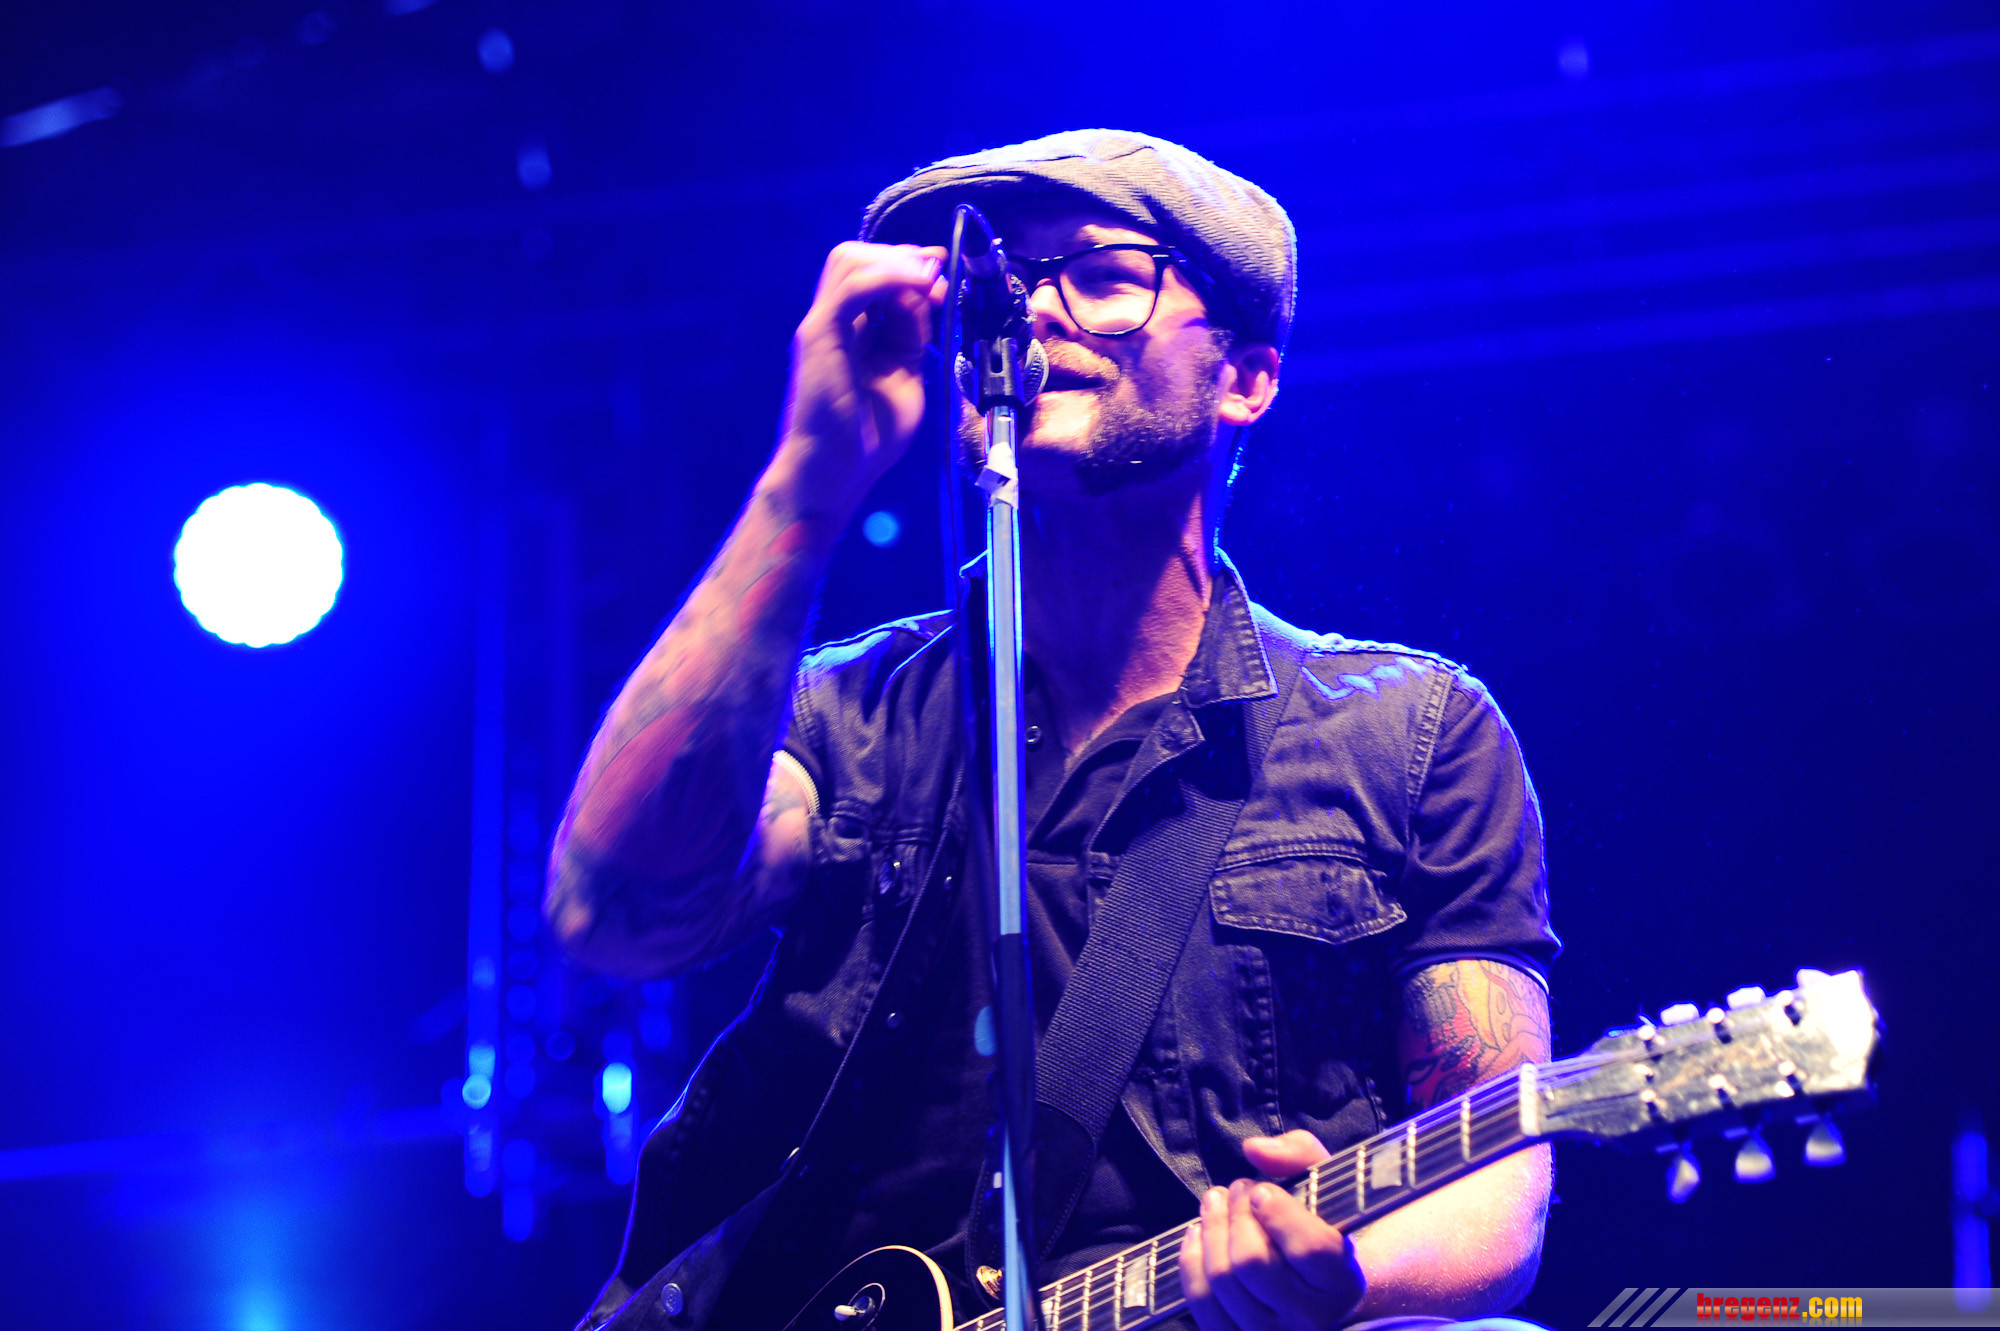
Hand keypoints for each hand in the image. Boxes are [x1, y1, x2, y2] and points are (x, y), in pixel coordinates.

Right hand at [777, 241, 946, 515]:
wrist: (833, 474)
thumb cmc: (866, 438)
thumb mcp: (905, 376)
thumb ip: (913, 336)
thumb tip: (928, 296)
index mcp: (850, 329)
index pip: (873, 273)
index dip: (910, 266)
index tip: (944, 279)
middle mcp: (832, 320)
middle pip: (858, 257)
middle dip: (904, 259)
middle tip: (939, 282)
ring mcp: (822, 325)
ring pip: (850, 260)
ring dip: (897, 264)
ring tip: (930, 284)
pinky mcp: (819, 336)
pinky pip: (851, 287)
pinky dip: (888, 277)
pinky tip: (918, 285)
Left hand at [1179, 1130, 1365, 1330]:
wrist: (1318, 1285)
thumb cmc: (1321, 1226)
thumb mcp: (1327, 1185)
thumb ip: (1300, 1155)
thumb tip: (1255, 1149)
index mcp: (1342, 1282)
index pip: (1310, 1250)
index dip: (1279, 1213)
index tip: (1261, 1190)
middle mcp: (1310, 1319)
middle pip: (1253, 1263)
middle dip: (1236, 1214)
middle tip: (1239, 1187)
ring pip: (1223, 1280)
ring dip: (1211, 1229)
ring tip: (1216, 1201)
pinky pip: (1201, 1302)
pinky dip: (1190, 1260)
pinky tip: (1196, 1232)